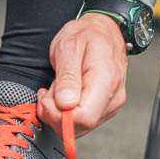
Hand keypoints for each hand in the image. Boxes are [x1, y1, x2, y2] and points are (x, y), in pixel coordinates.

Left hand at [37, 13, 127, 137]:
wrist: (103, 30)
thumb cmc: (86, 35)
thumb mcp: (68, 47)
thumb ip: (66, 77)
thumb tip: (66, 105)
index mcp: (105, 81)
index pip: (83, 118)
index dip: (58, 114)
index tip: (47, 97)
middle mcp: (112, 97)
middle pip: (79, 127)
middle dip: (55, 114)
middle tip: (48, 91)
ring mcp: (110, 104)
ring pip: (78, 128)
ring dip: (58, 113)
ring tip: (57, 89)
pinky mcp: (104, 108)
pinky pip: (81, 122)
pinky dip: (65, 112)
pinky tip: (63, 96)